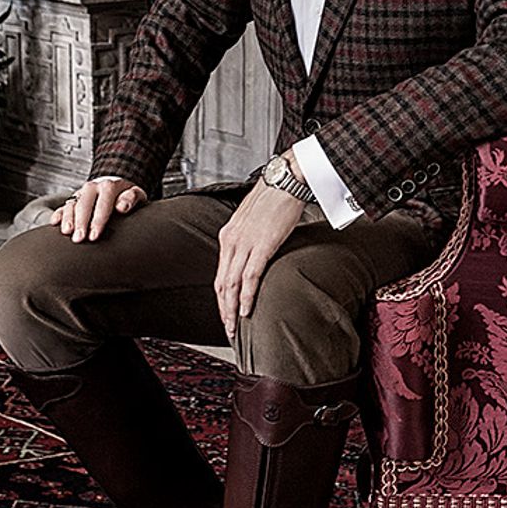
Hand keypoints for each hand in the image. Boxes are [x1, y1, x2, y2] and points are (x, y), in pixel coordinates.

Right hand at [56, 176, 146, 241]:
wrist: (116, 183)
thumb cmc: (127, 194)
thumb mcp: (137, 193)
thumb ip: (131, 198)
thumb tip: (122, 207)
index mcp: (109, 186)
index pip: (102, 204)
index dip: (97, 221)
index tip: (94, 236)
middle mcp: (92, 187)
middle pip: (84, 205)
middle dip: (80, 223)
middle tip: (79, 239)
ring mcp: (81, 193)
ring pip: (71, 204)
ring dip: (68, 219)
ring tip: (67, 233)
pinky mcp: (73, 199)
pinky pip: (63, 205)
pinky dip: (59, 213)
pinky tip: (55, 222)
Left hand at [214, 176, 305, 337]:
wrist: (285, 179)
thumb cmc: (274, 197)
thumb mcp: (252, 221)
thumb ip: (248, 239)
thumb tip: (251, 256)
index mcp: (229, 235)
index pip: (220, 274)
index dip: (221, 297)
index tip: (226, 312)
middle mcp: (232, 240)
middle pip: (222, 283)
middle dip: (223, 309)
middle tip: (228, 328)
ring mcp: (245, 243)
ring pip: (232, 284)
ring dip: (232, 308)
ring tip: (235, 326)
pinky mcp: (261, 245)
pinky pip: (250, 277)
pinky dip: (247, 296)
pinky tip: (247, 309)